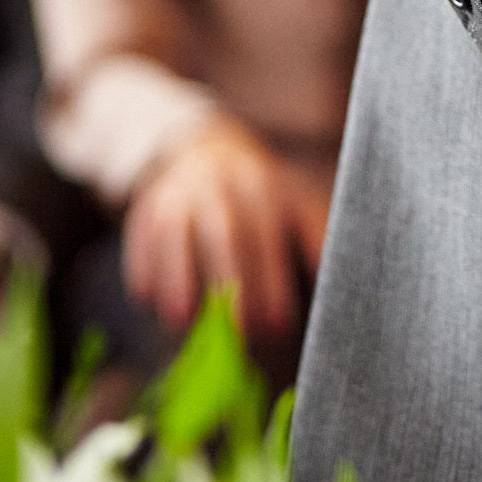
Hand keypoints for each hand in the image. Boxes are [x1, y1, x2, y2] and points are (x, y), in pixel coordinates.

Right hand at [122, 116, 328, 334]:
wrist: (205, 150)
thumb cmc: (262, 197)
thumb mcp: (295, 205)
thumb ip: (316, 239)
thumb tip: (340, 285)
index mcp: (267, 187)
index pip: (272, 233)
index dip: (274, 279)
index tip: (280, 324)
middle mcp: (223, 186)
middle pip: (227, 233)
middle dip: (233, 283)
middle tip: (241, 331)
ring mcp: (181, 194)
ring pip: (176, 232)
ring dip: (178, 277)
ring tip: (182, 322)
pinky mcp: (146, 207)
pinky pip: (141, 237)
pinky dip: (144, 269)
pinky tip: (149, 302)